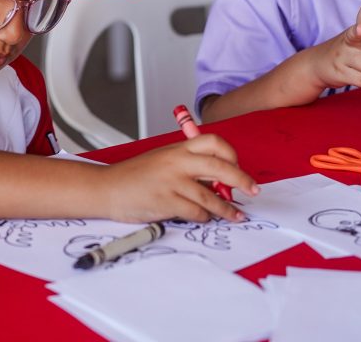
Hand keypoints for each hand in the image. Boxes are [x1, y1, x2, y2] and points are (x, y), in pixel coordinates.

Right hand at [100, 134, 258, 223]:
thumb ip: (187, 165)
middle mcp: (177, 162)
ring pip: (212, 197)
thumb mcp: (162, 159)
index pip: (214, 142)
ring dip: (227, 209)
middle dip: (242, 181)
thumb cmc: (134, 176)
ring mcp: (172, 182)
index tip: (238, 166)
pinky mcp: (166, 202)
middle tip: (253, 190)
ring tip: (235, 215)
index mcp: (177, 148)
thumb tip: (217, 181)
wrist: (107, 188)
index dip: (231, 154)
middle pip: (221, 167)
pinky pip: (196, 212)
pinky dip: (204, 218)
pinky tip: (205, 218)